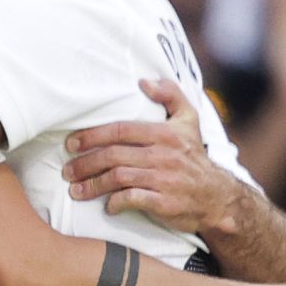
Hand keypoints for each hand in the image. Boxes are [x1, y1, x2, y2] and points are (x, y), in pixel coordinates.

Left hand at [63, 79, 240, 232]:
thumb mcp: (190, 119)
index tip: (71, 144)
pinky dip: (115, 202)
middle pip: (114, 155)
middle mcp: (164, 154)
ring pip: (118, 178)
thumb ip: (171, 95)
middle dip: (85, 163)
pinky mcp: (164, 203)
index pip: (120, 130)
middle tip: (67, 170)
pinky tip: (107, 205)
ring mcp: (164, 179)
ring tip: (76, 189)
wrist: (218, 197)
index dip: (92, 136)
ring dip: (93, 184)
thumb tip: (145, 81)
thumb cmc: (195, 156)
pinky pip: (133, 200)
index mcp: (165, 132)